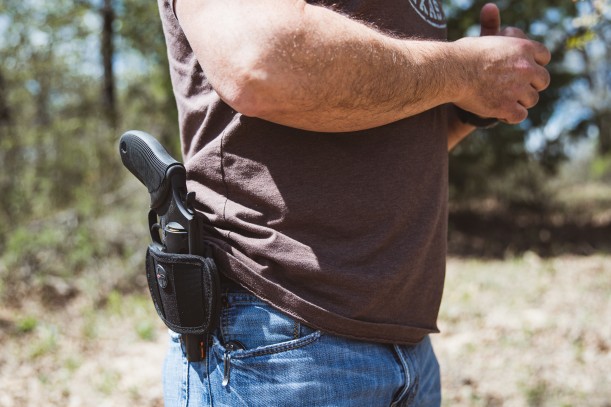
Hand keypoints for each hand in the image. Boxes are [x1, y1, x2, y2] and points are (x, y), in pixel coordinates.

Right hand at [454, 3, 550, 123]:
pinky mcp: (507, 107)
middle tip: (517, 89)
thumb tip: (490, 6)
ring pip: (531, 100)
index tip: (525, 70)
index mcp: (524, 48)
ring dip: (520, 102)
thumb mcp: (482, 37)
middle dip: (531, 85)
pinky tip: (501, 113)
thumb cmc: (462, 54)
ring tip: (505, 100)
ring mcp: (518, 89)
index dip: (535, 65)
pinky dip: (511, 116)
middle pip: (542, 80)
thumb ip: (492, 27)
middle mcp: (526, 68)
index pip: (544, 57)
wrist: (451, 72)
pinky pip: (519, 116)